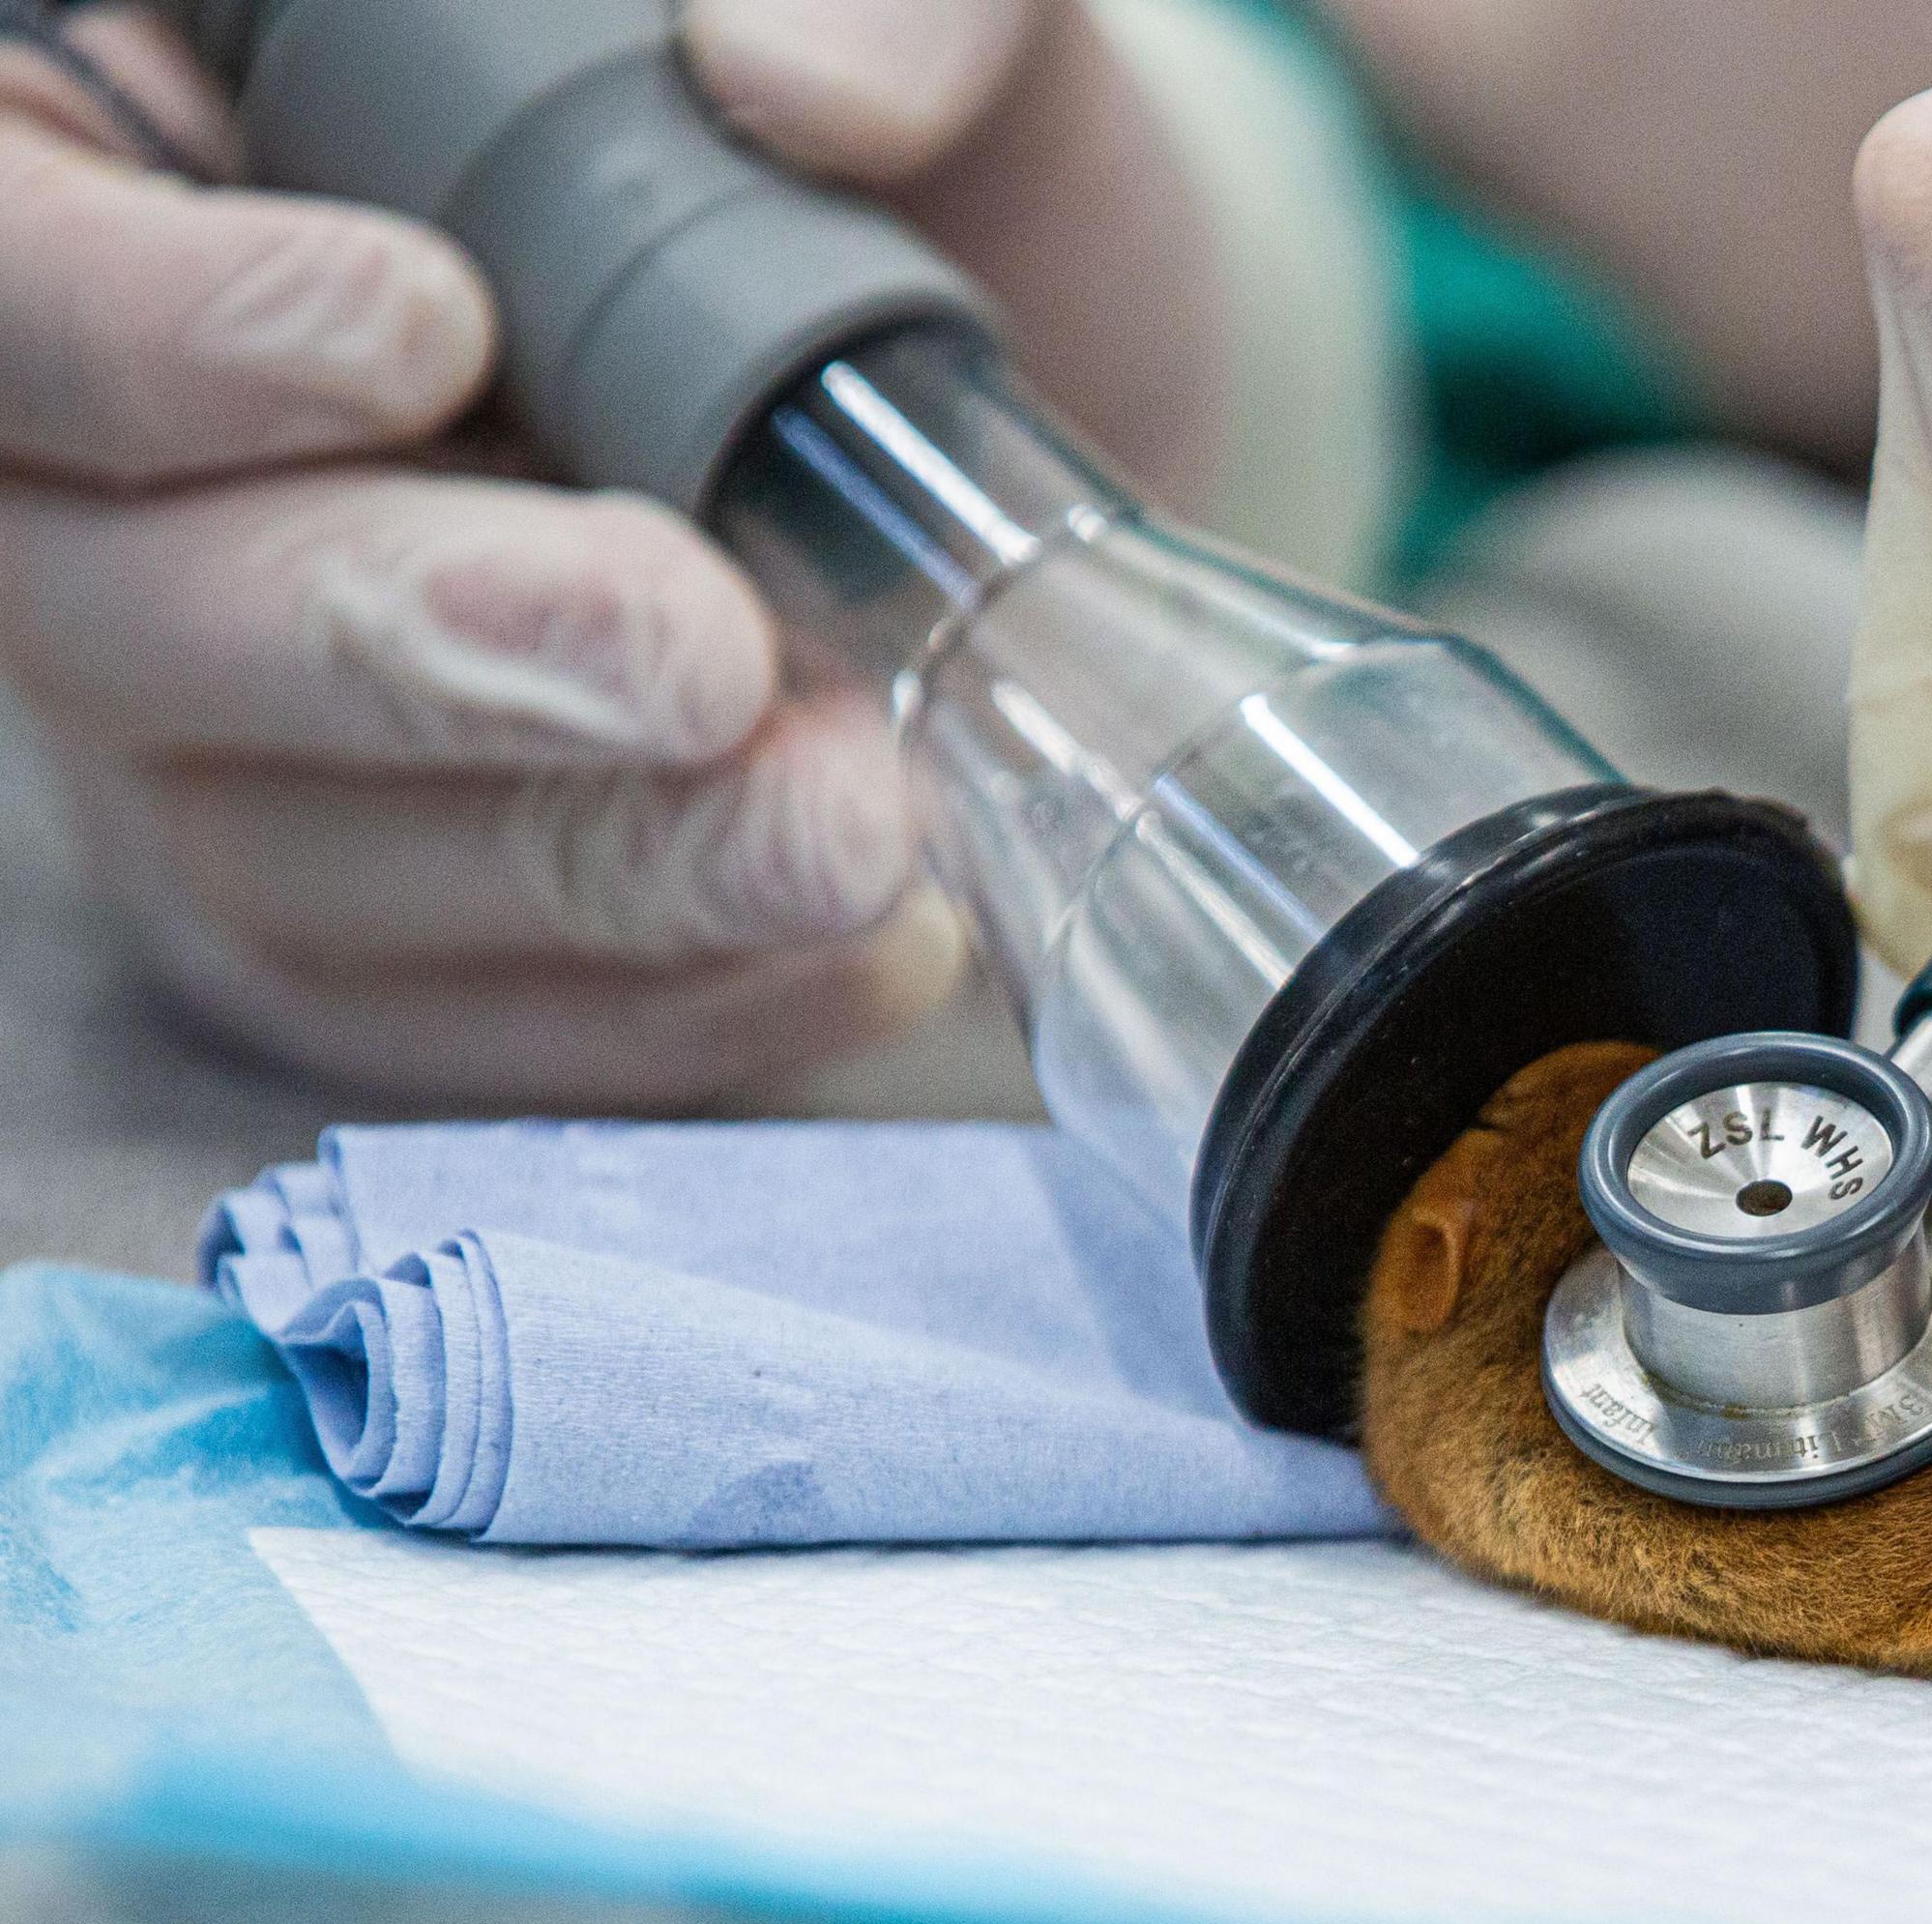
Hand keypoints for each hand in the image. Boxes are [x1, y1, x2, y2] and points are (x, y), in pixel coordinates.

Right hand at [0, 0, 1277, 1105]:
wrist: (1034, 396)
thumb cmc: (928, 164)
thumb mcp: (967, 41)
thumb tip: (800, 80)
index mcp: (159, 172)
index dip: (139, 331)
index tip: (423, 335)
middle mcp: (125, 482)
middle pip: (110, 604)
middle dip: (413, 643)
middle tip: (696, 652)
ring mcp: (225, 729)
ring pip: (274, 854)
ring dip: (587, 865)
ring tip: (854, 823)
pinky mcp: (373, 931)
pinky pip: (435, 1030)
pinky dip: (657, 1009)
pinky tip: (866, 949)